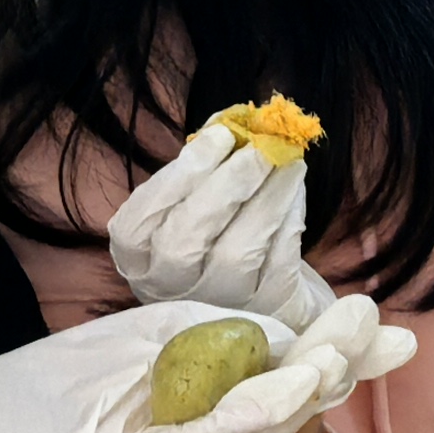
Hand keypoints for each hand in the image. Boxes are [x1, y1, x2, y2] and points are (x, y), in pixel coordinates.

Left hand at [0, 295, 414, 432]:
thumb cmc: (71, 378)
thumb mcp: (156, 335)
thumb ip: (220, 334)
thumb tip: (288, 330)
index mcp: (217, 401)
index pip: (297, 378)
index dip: (349, 360)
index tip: (397, 335)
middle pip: (288, 407)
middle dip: (335, 368)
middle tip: (369, 328)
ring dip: (296, 397)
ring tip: (329, 362)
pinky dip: (236, 421)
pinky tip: (271, 393)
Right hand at [105, 117, 335, 324]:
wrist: (270, 294)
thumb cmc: (222, 233)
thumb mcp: (199, 199)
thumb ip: (206, 161)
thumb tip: (232, 121)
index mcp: (138, 256)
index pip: (139, 222)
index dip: (178, 178)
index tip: (220, 137)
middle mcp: (167, 287)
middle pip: (183, 241)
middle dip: (225, 187)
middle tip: (260, 148)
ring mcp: (216, 305)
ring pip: (235, 253)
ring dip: (267, 200)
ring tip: (289, 162)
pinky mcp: (265, 311)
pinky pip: (276, 264)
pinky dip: (289, 221)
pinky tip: (295, 191)